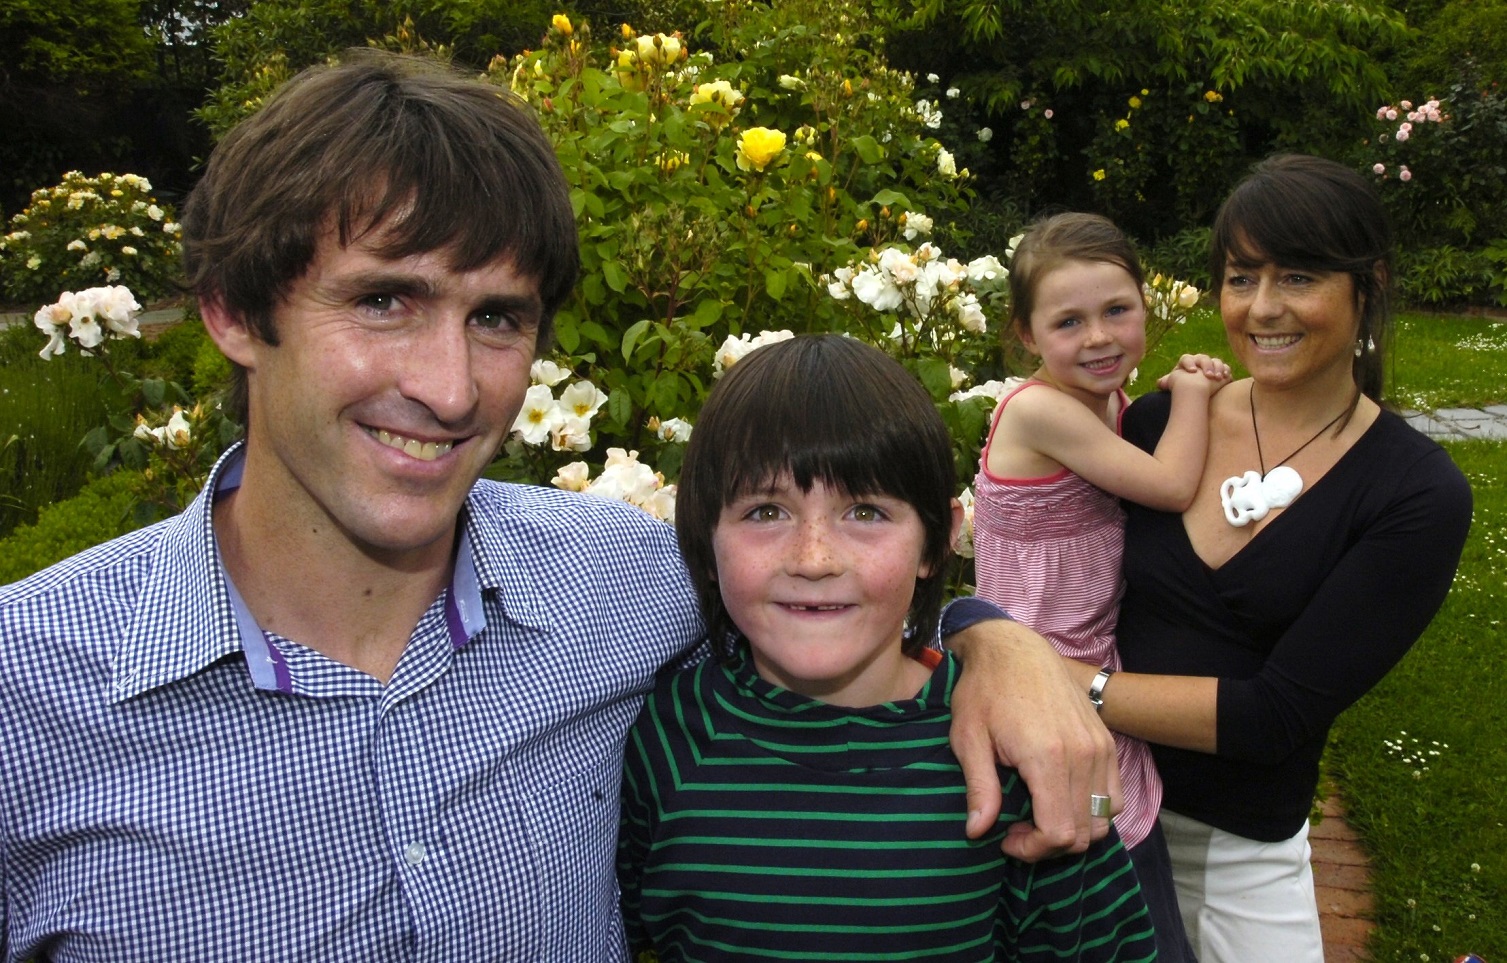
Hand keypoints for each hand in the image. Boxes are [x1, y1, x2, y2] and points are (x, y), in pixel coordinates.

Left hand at [946, 619, 1119, 860]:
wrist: (1014, 649)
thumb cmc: (984, 691)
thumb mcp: (968, 739)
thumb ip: (979, 789)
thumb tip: (977, 832)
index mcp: (1047, 757)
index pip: (1059, 833)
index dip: (1032, 850)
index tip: (1006, 838)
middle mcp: (1083, 755)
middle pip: (1083, 833)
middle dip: (1050, 845)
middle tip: (1018, 830)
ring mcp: (1101, 748)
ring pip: (1103, 819)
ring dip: (1073, 830)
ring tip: (1039, 816)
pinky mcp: (1108, 742)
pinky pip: (1115, 797)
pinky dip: (1092, 810)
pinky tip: (1060, 799)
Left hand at [1158, 353, 1231, 392]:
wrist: (1193, 394)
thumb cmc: (1180, 388)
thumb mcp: (1172, 384)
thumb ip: (1166, 382)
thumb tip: (1160, 383)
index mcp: (1186, 363)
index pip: (1186, 358)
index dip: (1189, 364)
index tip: (1192, 372)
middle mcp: (1198, 361)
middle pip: (1203, 358)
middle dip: (1206, 365)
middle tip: (1208, 375)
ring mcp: (1210, 365)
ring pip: (1215, 361)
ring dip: (1217, 368)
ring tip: (1217, 377)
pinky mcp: (1220, 371)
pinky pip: (1225, 367)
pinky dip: (1225, 370)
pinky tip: (1226, 376)